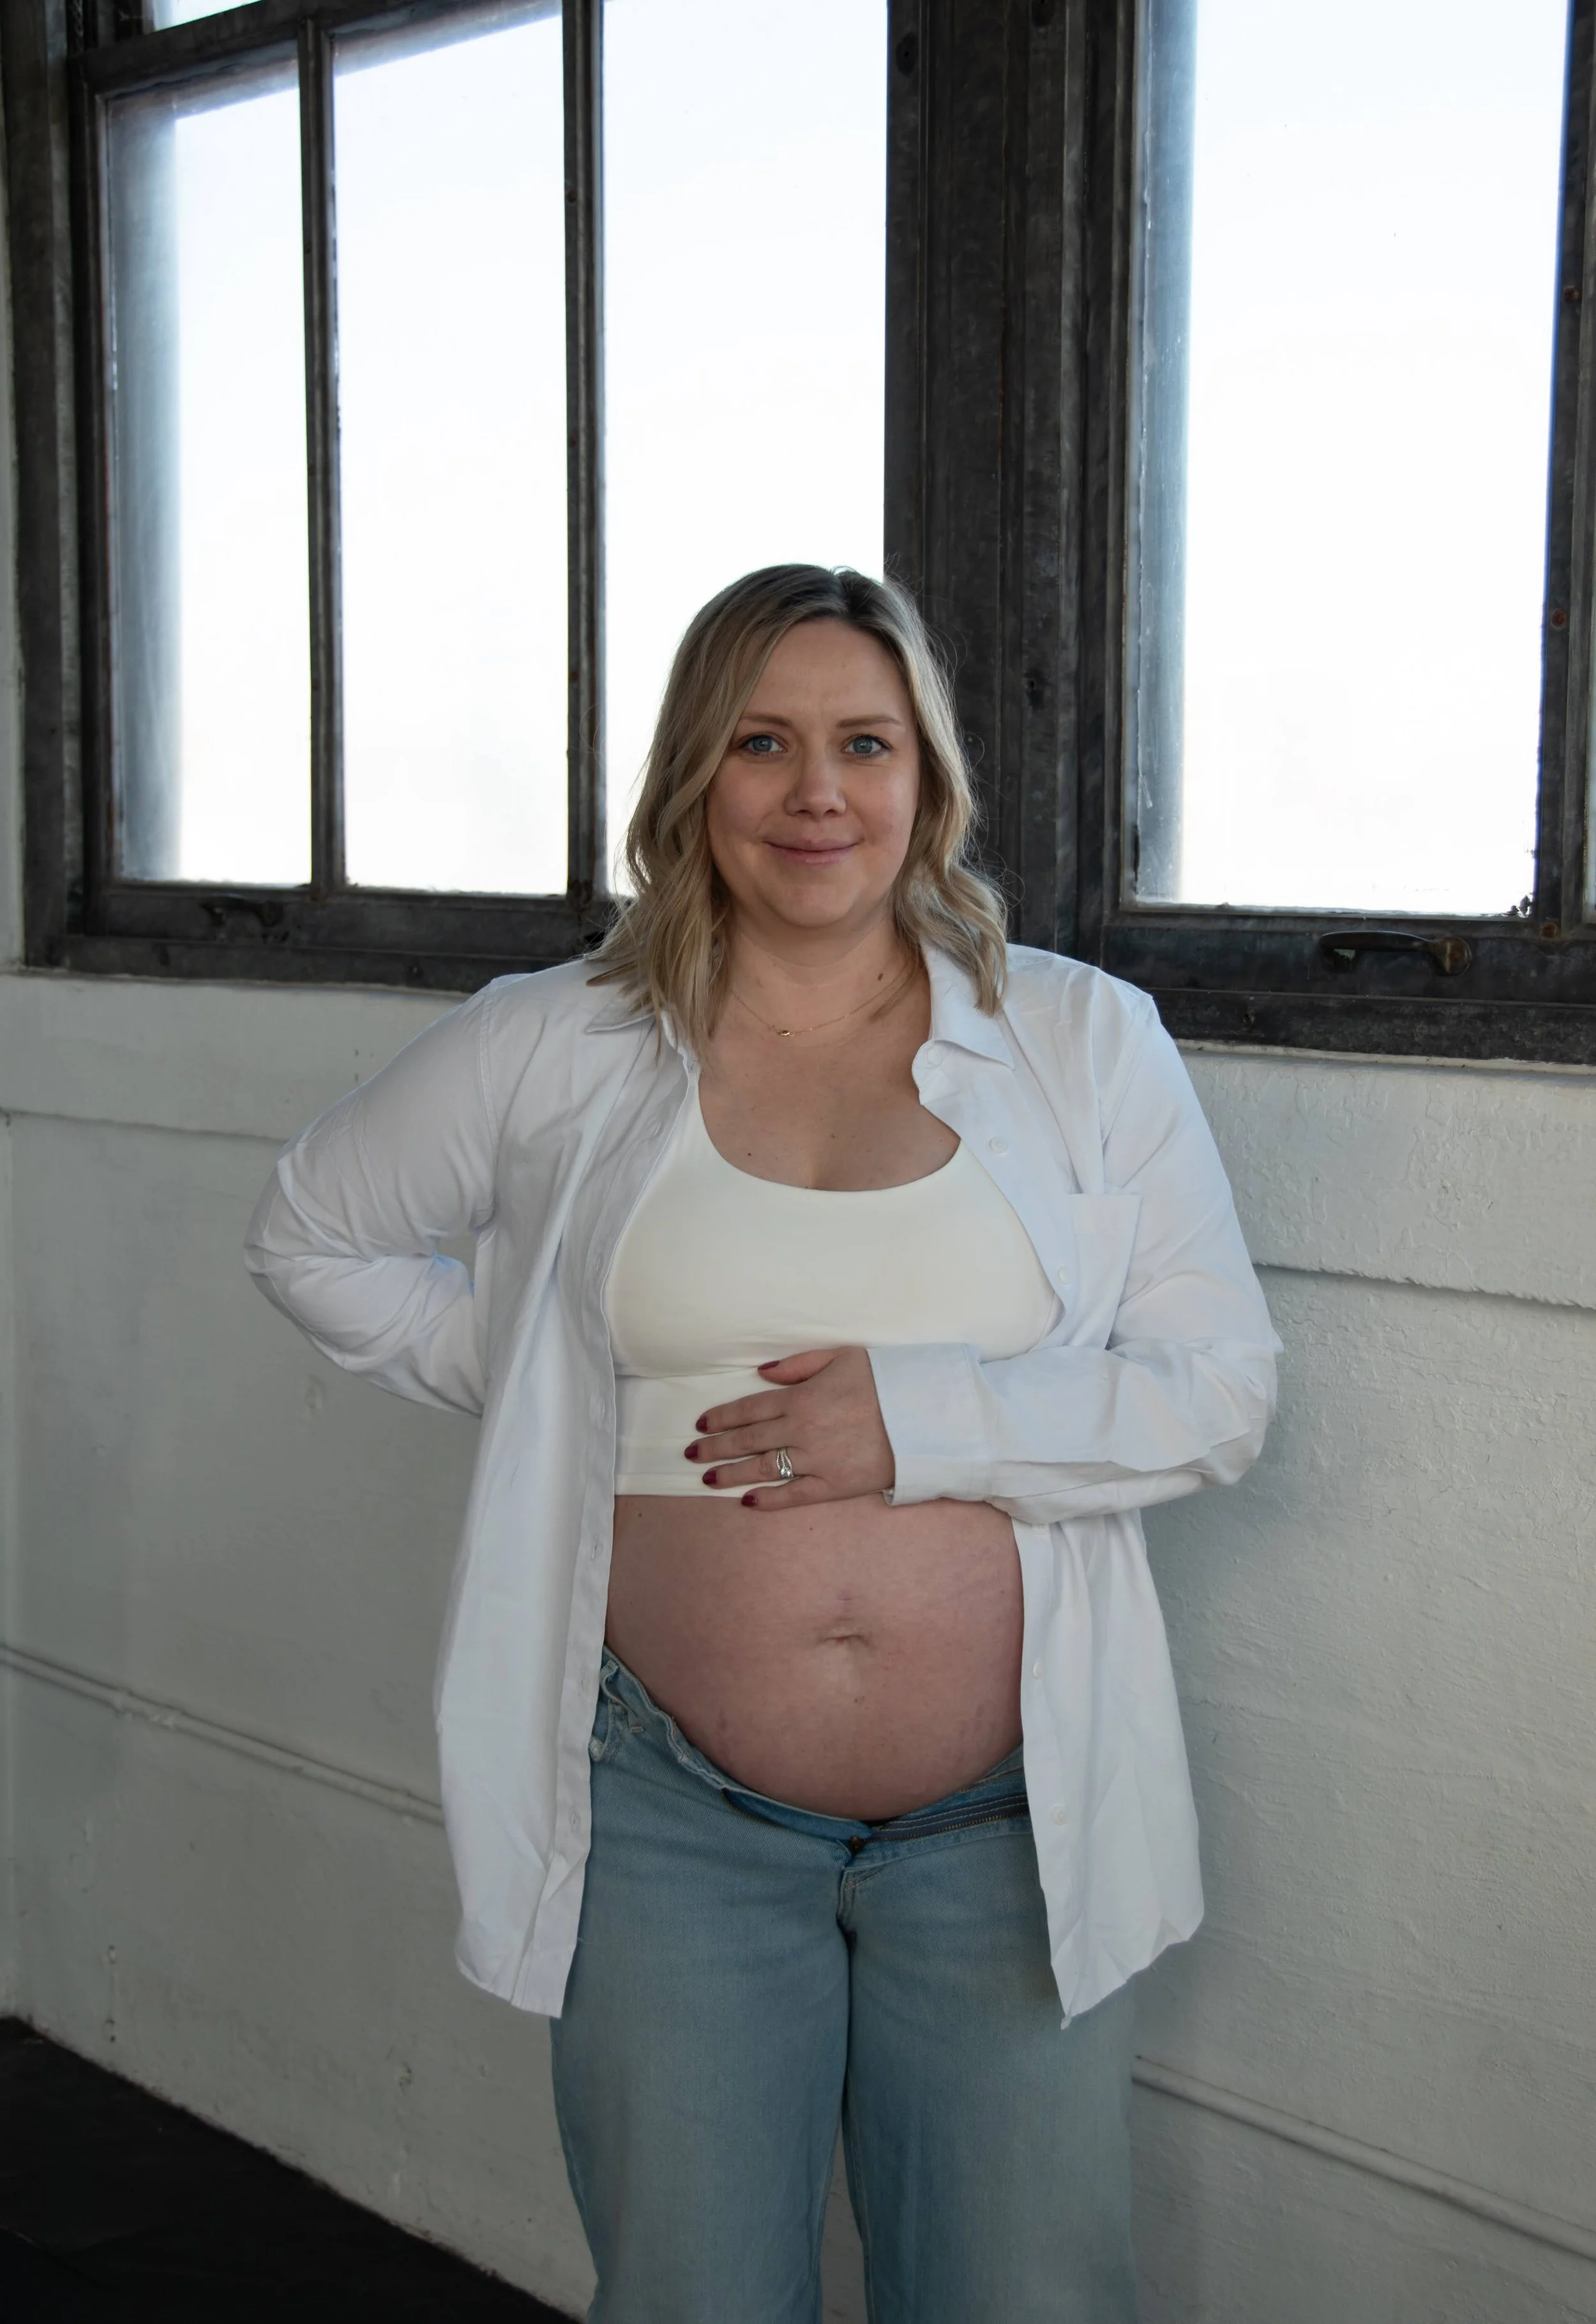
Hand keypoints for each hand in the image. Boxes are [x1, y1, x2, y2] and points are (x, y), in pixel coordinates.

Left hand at [686, 1346, 895, 1509]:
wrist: (925, 1419)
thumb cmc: (887, 1382)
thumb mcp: (844, 1357)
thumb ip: (799, 1365)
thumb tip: (762, 1373)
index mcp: (801, 1398)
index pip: (750, 1409)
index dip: (722, 1417)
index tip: (701, 1424)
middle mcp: (801, 1431)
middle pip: (748, 1440)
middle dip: (715, 1447)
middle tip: (691, 1454)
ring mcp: (815, 1461)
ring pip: (762, 1468)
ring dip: (730, 1474)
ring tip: (708, 1479)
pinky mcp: (833, 1486)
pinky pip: (792, 1496)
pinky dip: (767, 1499)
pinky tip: (747, 1501)